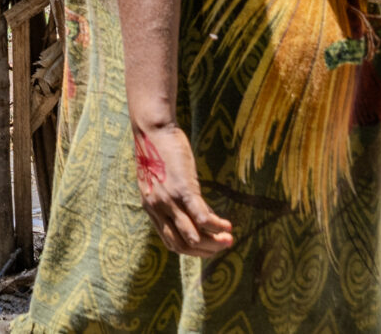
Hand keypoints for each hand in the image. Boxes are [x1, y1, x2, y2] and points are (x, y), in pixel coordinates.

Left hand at [131, 122, 233, 257]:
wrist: (151, 129)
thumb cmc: (158, 152)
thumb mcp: (162, 181)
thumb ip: (176, 200)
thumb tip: (202, 217)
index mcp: (151, 209)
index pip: (172, 243)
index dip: (193, 250)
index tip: (209, 248)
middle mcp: (157, 209)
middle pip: (182, 245)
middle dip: (205, 251)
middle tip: (223, 246)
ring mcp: (169, 201)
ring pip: (192, 237)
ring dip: (213, 243)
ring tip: (229, 239)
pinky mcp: (182, 189)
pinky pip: (201, 217)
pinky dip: (216, 227)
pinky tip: (227, 226)